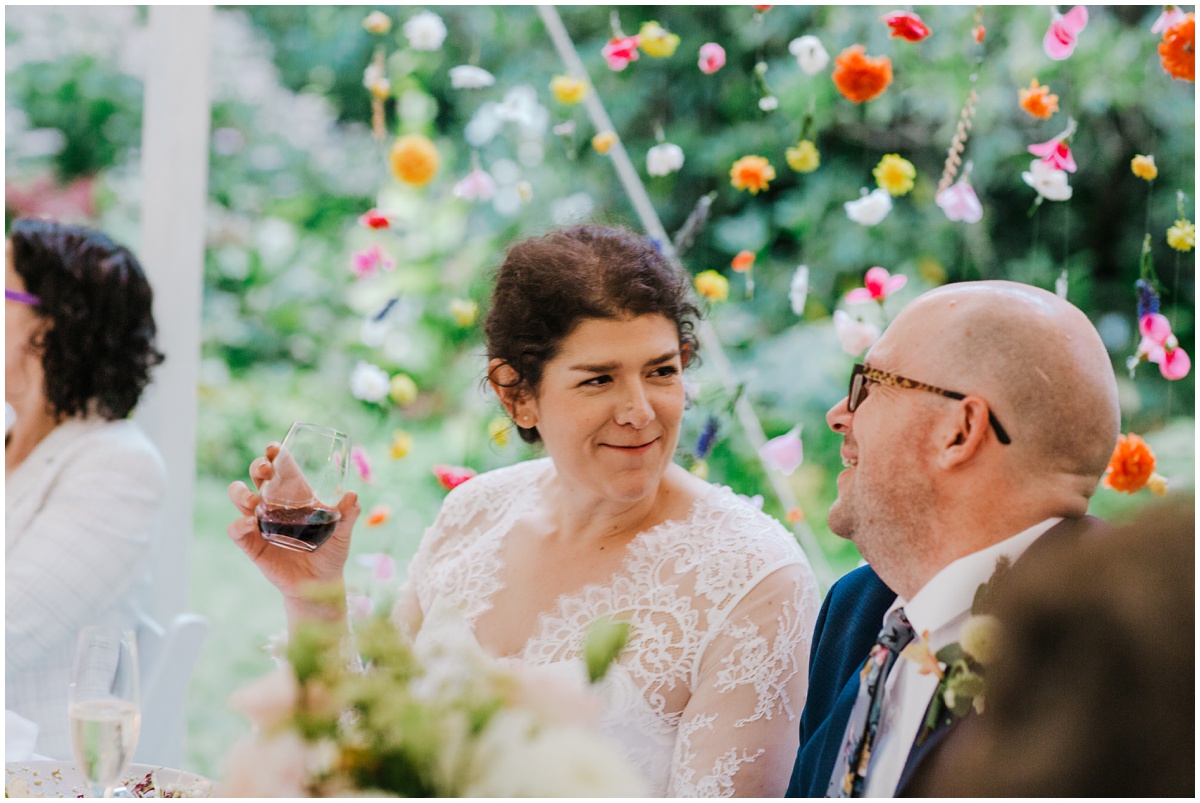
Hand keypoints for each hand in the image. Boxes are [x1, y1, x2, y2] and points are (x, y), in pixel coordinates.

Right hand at [227, 443, 360, 617]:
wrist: (320, 584)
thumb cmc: (331, 554)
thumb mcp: (342, 534)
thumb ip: (347, 516)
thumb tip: (353, 496)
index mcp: (297, 497)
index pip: (281, 469)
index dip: (274, 455)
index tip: (274, 448)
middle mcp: (276, 506)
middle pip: (258, 477)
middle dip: (257, 467)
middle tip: (265, 469)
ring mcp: (261, 523)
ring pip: (239, 498)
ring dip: (241, 493)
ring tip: (254, 501)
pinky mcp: (252, 544)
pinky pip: (236, 530)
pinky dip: (239, 524)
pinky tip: (251, 524)